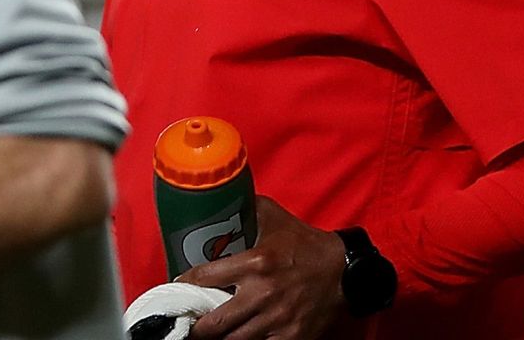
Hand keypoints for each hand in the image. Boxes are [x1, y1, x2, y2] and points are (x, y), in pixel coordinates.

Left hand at [182, 197, 347, 339]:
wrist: (346, 271)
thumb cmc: (306, 244)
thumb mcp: (273, 218)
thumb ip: (245, 209)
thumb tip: (219, 197)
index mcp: (255, 263)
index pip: (205, 277)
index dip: (185, 283)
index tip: (176, 285)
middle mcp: (263, 294)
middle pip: (215, 322)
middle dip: (196, 326)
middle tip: (185, 323)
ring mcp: (278, 320)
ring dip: (218, 338)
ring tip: (206, 333)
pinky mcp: (292, 336)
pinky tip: (237, 337)